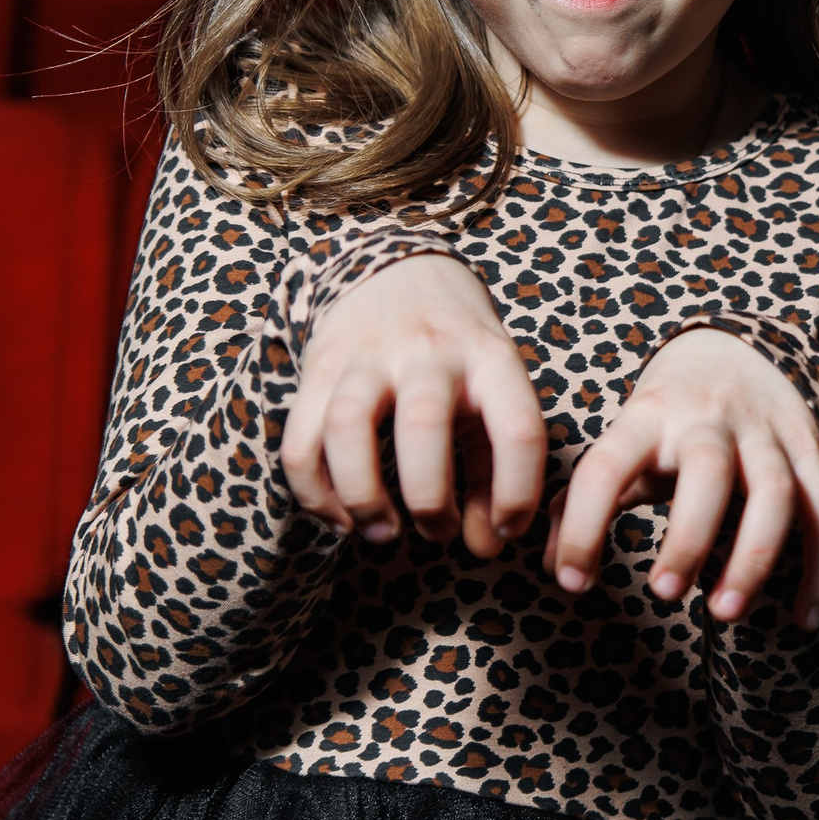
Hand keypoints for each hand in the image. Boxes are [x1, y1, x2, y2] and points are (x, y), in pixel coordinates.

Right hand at [282, 253, 545, 555]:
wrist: (399, 273)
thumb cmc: (460, 356)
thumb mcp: (495, 395)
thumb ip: (495, 470)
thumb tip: (486, 546)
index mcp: (490, 358)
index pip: (518, 428)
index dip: (517, 494)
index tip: (508, 531)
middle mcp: (429, 352)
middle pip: (422, 425)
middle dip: (429, 497)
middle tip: (437, 532)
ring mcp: (367, 357)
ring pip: (347, 425)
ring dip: (363, 494)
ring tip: (382, 533)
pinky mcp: (318, 370)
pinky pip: (300, 437)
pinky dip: (315, 491)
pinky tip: (341, 520)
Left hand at [544, 327, 818, 629]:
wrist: (735, 352)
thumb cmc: (665, 421)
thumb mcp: (620, 444)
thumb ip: (582, 502)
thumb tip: (557, 572)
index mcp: (647, 417)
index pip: (606, 466)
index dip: (583, 525)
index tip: (572, 583)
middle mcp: (709, 420)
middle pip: (707, 470)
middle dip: (687, 536)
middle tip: (662, 594)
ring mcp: (766, 435)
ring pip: (775, 492)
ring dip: (754, 558)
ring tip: (724, 616)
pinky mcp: (809, 451)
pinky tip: (802, 621)